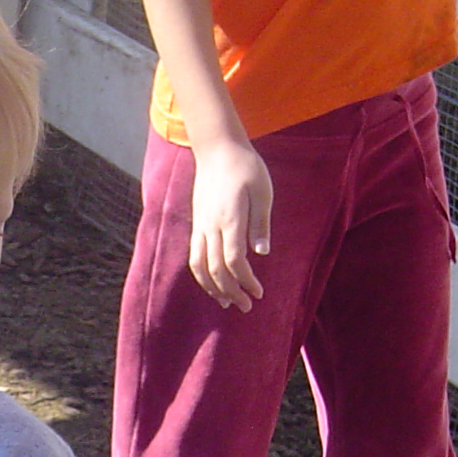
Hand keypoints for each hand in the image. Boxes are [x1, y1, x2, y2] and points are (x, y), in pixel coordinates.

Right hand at [186, 137, 271, 311]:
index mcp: (229, 219)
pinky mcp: (197, 226)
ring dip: (213, 288)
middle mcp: (211, 227)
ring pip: (200, 267)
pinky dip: (203, 275)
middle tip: (247, 306)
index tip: (259, 292)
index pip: (234, 260)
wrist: (217, 151)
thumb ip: (261, 223)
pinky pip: (195, 257)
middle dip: (231, 291)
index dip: (246, 281)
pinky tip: (213, 283)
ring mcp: (200, 227)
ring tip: (226, 302)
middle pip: (216, 269)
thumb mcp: (262, 191)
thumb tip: (262, 253)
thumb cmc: (246, 168)